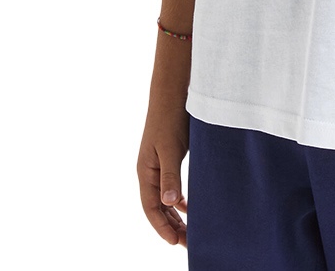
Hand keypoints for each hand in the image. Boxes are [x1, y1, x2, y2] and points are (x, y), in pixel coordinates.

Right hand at [137, 106, 190, 245]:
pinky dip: (179, 199)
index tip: (176, 242)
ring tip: (190, 230)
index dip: (162, 226)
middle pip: (157, 207)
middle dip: (171, 226)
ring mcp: (159, 164)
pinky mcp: (169, 157)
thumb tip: (169, 202)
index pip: (150, 207)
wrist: (172, 92)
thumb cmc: (170, 118)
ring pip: (165, 198)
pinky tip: (189, 206)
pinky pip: (171, 186)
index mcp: (145, 171)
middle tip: (188, 243)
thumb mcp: (171, 148)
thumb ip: (170, 175)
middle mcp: (149, 171)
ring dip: (175, 215)